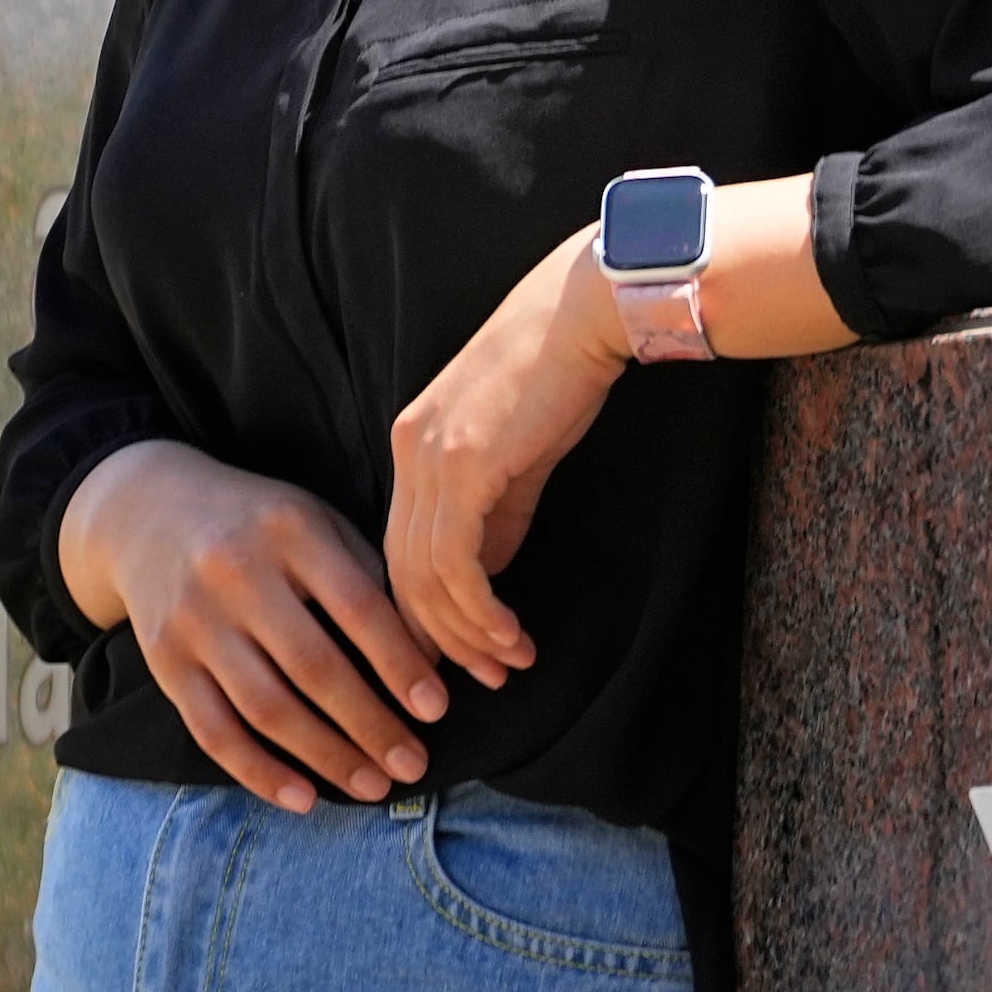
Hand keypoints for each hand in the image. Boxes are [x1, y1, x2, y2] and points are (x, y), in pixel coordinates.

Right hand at [59, 443, 446, 812]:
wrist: (147, 512)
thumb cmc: (261, 526)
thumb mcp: (319, 524)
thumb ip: (373, 580)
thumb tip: (431, 662)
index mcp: (290, 530)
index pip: (357, 606)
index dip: (400, 663)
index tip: (436, 710)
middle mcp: (235, 573)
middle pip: (313, 667)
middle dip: (370, 725)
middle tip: (414, 765)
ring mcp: (193, 620)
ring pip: (266, 707)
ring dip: (326, 757)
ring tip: (373, 786)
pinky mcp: (163, 662)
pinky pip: (213, 731)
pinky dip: (260, 772)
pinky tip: (305, 797)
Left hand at [382, 231, 632, 688]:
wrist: (588, 312)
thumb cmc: (564, 372)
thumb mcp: (518, 454)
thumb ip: (495, 512)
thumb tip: (486, 576)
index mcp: (414, 443)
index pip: (402, 547)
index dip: (428, 611)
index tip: (462, 654)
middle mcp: (408, 451)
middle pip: (403, 571)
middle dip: (441, 637)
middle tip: (484, 678)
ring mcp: (429, 458)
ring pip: (425, 577)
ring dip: (467, 634)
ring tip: (507, 667)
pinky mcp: (462, 466)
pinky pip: (455, 563)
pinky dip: (479, 611)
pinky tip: (510, 635)